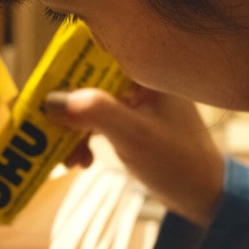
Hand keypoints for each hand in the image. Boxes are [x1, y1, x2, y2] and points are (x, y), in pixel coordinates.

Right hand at [46, 84, 224, 226]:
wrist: (205, 196)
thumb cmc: (179, 164)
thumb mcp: (134, 137)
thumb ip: (96, 112)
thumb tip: (51, 100)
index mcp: (146, 70)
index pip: (96, 52)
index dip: (64, 68)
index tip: (43, 92)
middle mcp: (139, 79)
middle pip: (85, 80)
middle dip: (64, 109)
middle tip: (48, 134)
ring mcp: (134, 101)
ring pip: (87, 104)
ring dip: (71, 130)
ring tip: (68, 158)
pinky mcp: (130, 121)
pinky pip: (95, 121)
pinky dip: (83, 139)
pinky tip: (82, 161)